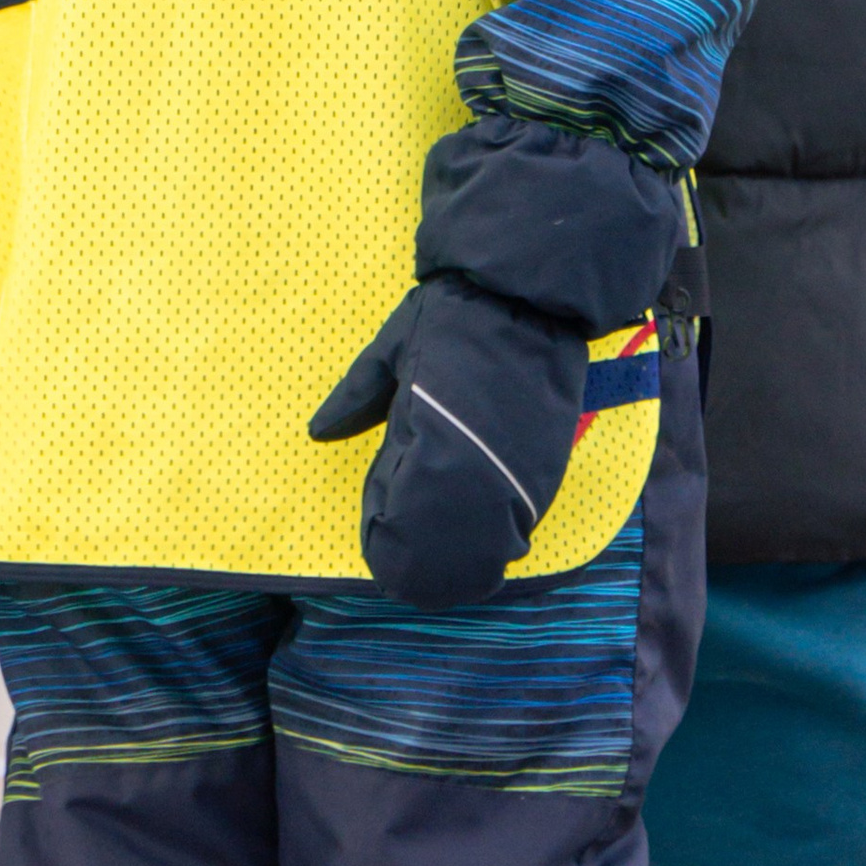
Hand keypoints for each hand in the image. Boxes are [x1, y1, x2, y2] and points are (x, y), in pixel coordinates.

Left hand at [308, 276, 588, 605]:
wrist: (528, 300)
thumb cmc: (454, 319)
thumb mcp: (394, 348)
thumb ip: (358, 395)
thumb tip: (321, 432)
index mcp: (420, 439)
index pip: (394, 519)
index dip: (382, 538)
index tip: (376, 537)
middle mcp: (466, 469)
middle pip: (439, 549)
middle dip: (419, 564)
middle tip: (405, 566)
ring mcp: (510, 476)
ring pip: (483, 548)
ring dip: (461, 559)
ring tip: (443, 558)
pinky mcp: (544, 473)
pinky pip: (519, 526)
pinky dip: (498, 536)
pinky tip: (483, 531)